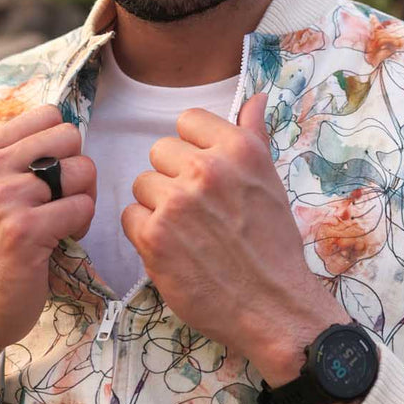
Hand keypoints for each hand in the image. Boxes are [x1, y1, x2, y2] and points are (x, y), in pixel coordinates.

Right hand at [0, 104, 95, 371]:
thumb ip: (18, 156)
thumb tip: (66, 124)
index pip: (49, 115)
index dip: (60, 148)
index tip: (46, 178)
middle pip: (70, 136)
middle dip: (76, 170)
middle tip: (57, 202)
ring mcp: (4, 197)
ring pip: (82, 170)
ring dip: (81, 200)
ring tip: (57, 224)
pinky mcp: (25, 228)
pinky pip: (83, 207)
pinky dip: (81, 227)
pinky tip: (57, 243)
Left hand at [122, 93, 339, 382]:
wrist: (274, 306)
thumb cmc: (274, 245)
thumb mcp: (271, 182)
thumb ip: (253, 135)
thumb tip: (253, 97)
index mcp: (238, 149)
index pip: (188, 120)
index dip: (192, 148)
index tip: (206, 175)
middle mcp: (206, 169)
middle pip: (159, 151)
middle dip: (173, 178)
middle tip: (198, 210)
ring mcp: (177, 203)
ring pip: (142, 184)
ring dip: (157, 207)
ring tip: (187, 233)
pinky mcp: (154, 237)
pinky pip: (129, 216)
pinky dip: (145, 234)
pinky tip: (173, 250)